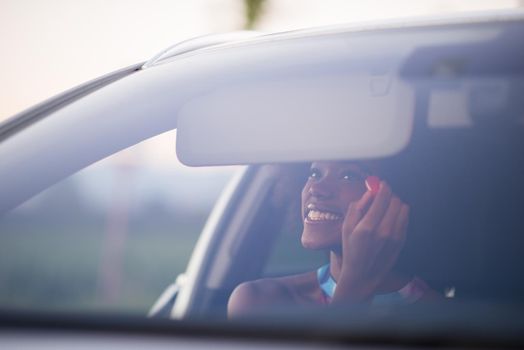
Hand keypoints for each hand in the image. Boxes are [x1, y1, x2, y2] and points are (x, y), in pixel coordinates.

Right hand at [332, 181, 408, 303]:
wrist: (363, 275)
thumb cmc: (351, 250)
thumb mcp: (346, 228)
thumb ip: (357, 207)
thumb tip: (369, 192)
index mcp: (367, 226)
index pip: (382, 198)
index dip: (382, 187)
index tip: (380, 184)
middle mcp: (384, 231)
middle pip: (395, 200)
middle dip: (389, 195)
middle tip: (382, 196)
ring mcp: (395, 237)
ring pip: (403, 208)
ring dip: (396, 203)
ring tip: (386, 208)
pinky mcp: (402, 241)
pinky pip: (406, 218)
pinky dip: (399, 214)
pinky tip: (390, 218)